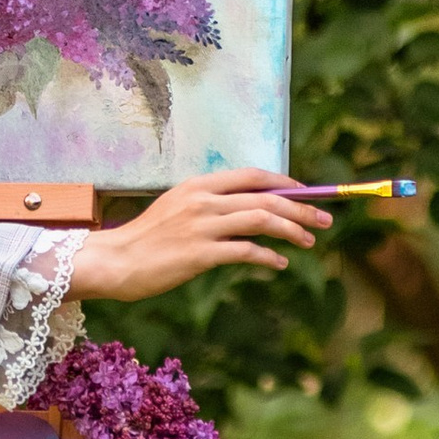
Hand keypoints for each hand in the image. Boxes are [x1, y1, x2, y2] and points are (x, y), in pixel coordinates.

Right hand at [66, 170, 331, 303]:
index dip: (283, 182)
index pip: (251, 175)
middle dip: (301, 208)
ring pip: (261, 220)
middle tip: (324, 219)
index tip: (304, 193)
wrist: (114, 262)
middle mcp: (202, 200)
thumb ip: (209, 206)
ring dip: (292, 230)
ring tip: (309, 241)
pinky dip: (268, 257)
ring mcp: (201, 226)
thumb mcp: (177, 210)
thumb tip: (247, 210)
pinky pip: (246, 251)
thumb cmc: (146, 240)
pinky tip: (279, 264)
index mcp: (197, 185)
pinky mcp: (200, 254)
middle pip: (265, 198)